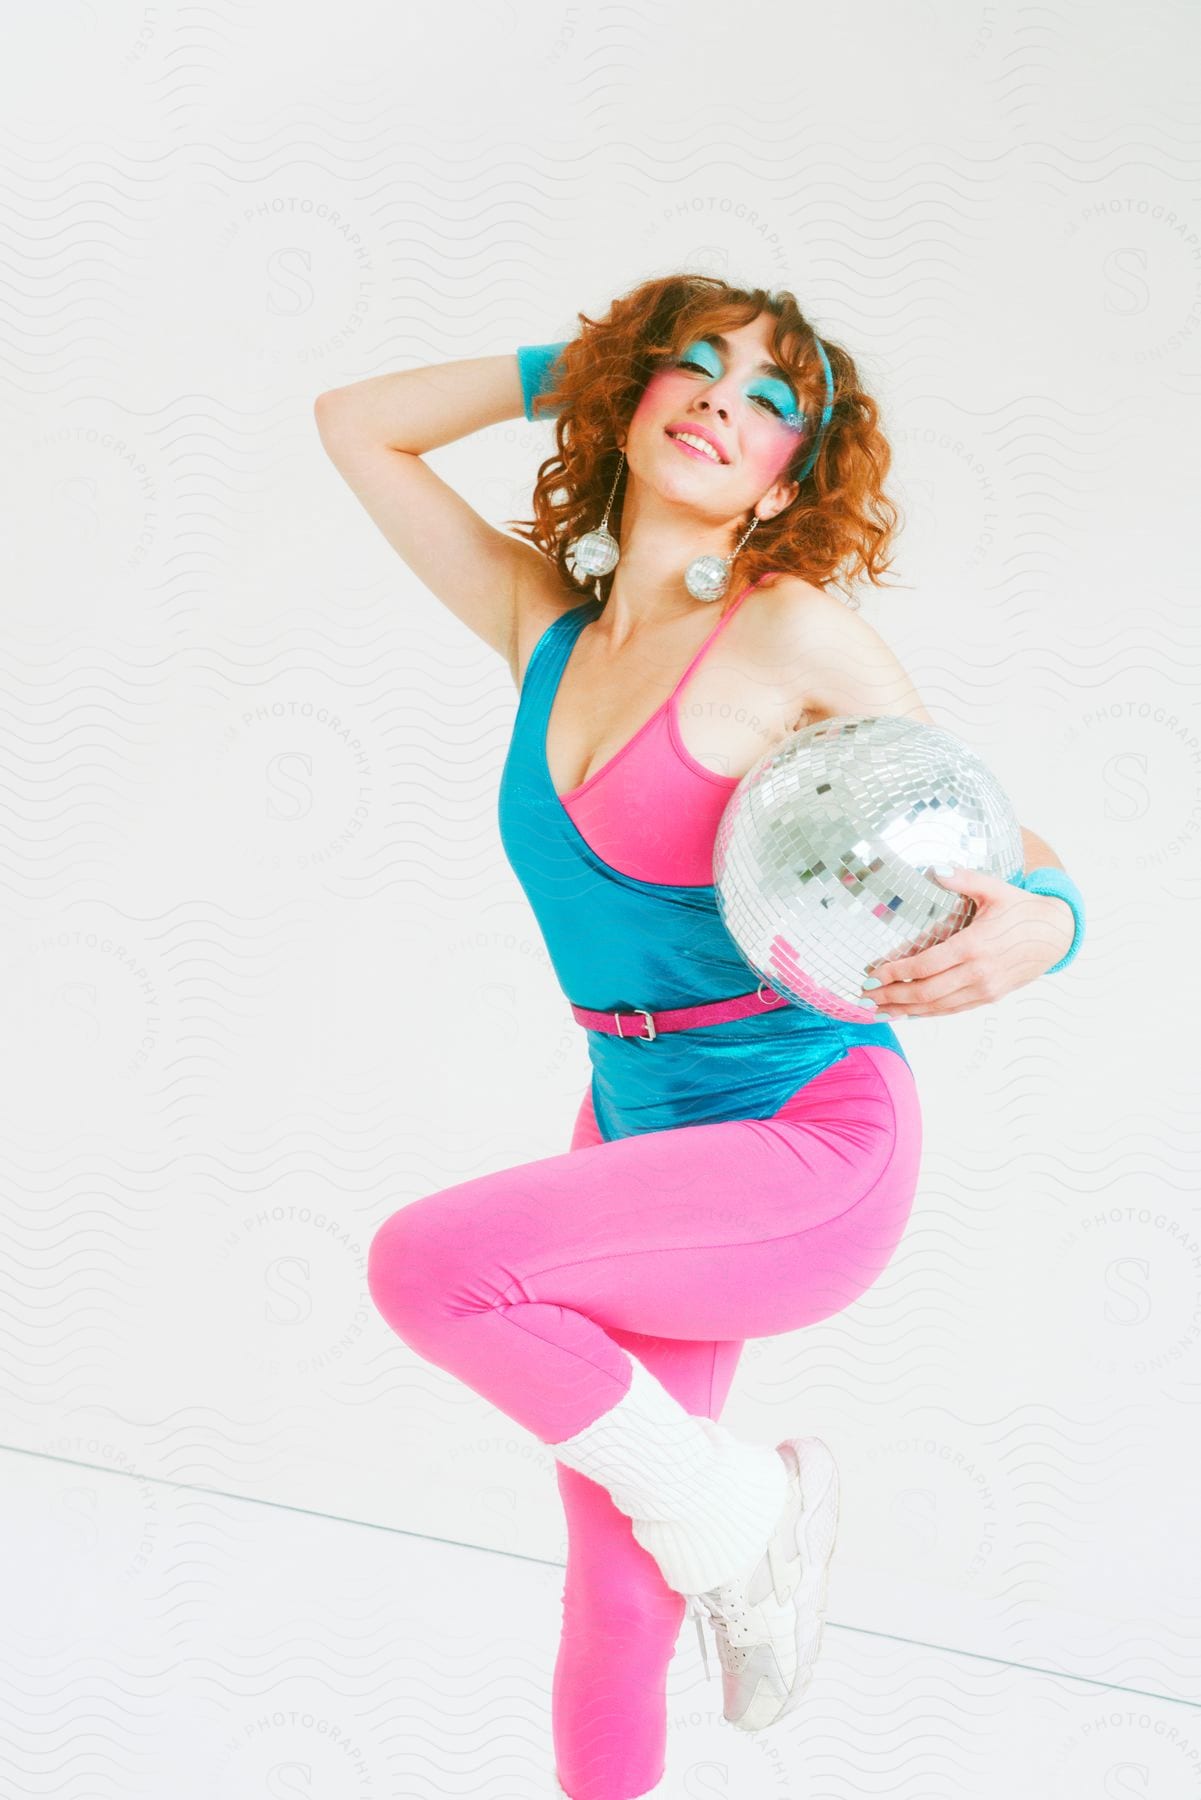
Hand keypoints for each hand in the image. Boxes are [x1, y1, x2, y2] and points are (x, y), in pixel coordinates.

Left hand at [861, 866, 1076, 1018]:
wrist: (1056, 934)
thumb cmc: (1022, 910)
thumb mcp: (995, 889)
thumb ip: (964, 879)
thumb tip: (936, 869)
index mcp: (974, 945)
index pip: (926, 965)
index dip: (896, 972)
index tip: (873, 973)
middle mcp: (978, 972)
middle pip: (926, 992)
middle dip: (892, 996)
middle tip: (866, 996)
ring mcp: (985, 988)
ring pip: (938, 1007)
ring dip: (905, 1010)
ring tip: (879, 1010)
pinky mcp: (990, 996)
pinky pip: (953, 1010)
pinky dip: (928, 1014)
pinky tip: (908, 1013)